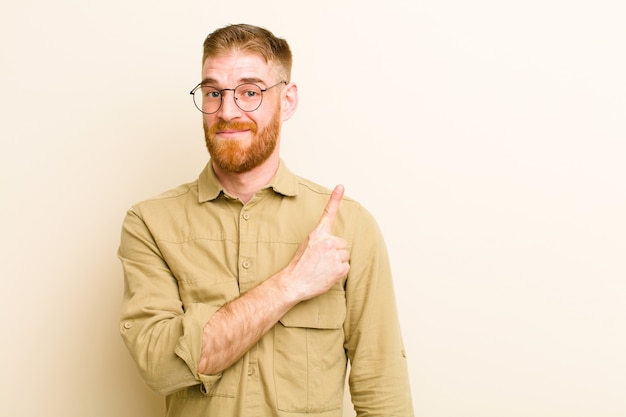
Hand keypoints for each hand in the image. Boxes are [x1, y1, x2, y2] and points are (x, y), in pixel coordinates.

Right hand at [281, 185, 350, 301]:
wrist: (294, 283)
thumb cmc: (299, 265)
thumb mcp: (306, 245)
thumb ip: (320, 240)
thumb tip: (334, 242)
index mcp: (318, 234)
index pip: (328, 214)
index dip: (335, 199)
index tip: (341, 186)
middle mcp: (328, 242)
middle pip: (342, 243)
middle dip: (335, 251)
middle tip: (322, 260)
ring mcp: (334, 255)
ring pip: (345, 255)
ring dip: (337, 261)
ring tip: (323, 268)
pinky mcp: (340, 268)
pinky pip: (347, 267)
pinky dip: (339, 271)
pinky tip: (328, 274)